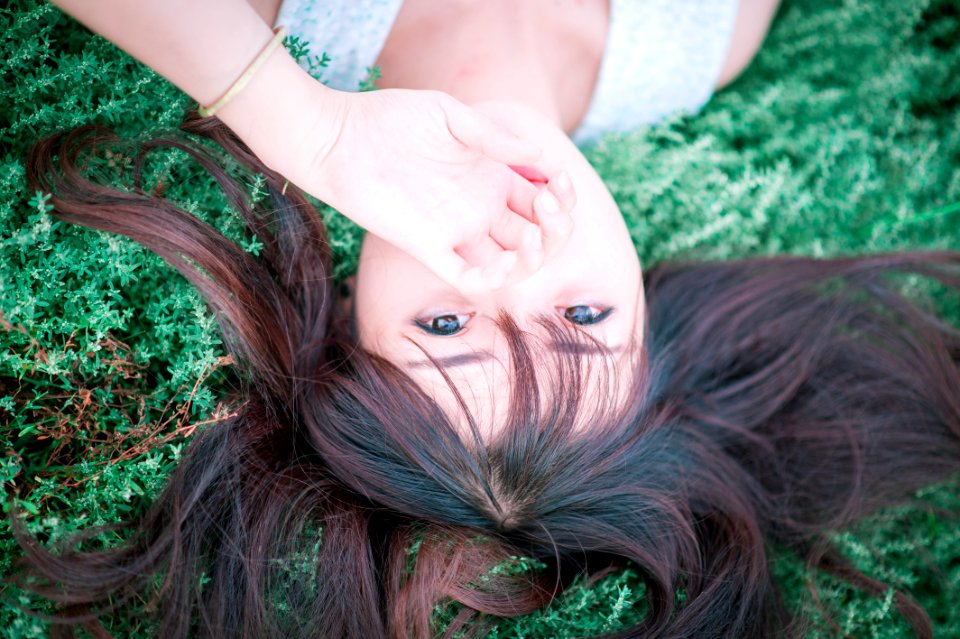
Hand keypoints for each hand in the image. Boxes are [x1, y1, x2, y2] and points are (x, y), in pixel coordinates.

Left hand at [280, 87, 574, 291]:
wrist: (338, 137)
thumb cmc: (390, 119)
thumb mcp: (449, 115)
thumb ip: (493, 135)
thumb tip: (539, 153)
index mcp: (490, 177)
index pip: (544, 200)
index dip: (563, 196)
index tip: (560, 178)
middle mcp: (479, 208)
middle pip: (537, 234)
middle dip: (558, 226)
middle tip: (551, 202)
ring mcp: (457, 231)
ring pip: (512, 262)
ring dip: (537, 255)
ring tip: (536, 234)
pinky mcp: (429, 248)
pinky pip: (469, 278)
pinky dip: (496, 279)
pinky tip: (509, 261)